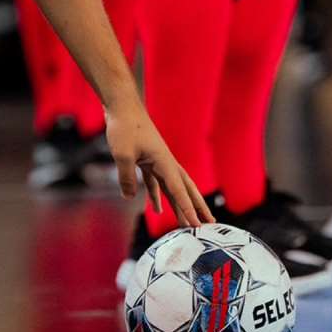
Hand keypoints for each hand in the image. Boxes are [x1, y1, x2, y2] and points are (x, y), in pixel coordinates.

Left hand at [105, 92, 214, 227]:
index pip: (179, 190)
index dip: (188, 209)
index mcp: (164, 161)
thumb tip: (129, 197)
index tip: (198, 226)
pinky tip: (157, 209)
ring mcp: (157, 160)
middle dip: (197, 207)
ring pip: (173, 187)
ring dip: (180, 204)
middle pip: (185, 188)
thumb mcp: (122, 154)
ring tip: (187, 223)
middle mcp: (165, 162)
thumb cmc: (124, 126)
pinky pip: (156, 182)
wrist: (121, 105)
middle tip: (210, 225)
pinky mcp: (147, 159)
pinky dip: (158, 196)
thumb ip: (127, 177)